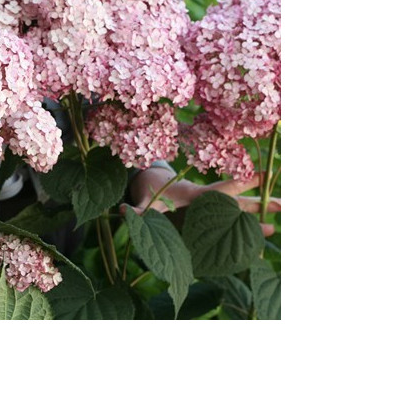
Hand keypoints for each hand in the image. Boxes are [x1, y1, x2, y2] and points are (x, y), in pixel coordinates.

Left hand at [126, 166, 280, 236]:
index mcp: (196, 197)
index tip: (263, 175)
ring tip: (278, 223)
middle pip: (239, 203)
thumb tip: (126, 210)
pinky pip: (228, 226)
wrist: (152, 187)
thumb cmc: (149, 193)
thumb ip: (137, 209)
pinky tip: (258, 235)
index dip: (240, 183)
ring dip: (256, 218)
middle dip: (260, 203)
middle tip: (285, 205)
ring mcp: (209, 212)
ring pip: (238, 213)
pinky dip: (243, 230)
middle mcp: (208, 203)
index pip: (222, 191)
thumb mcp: (143, 202)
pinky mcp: (207, 221)